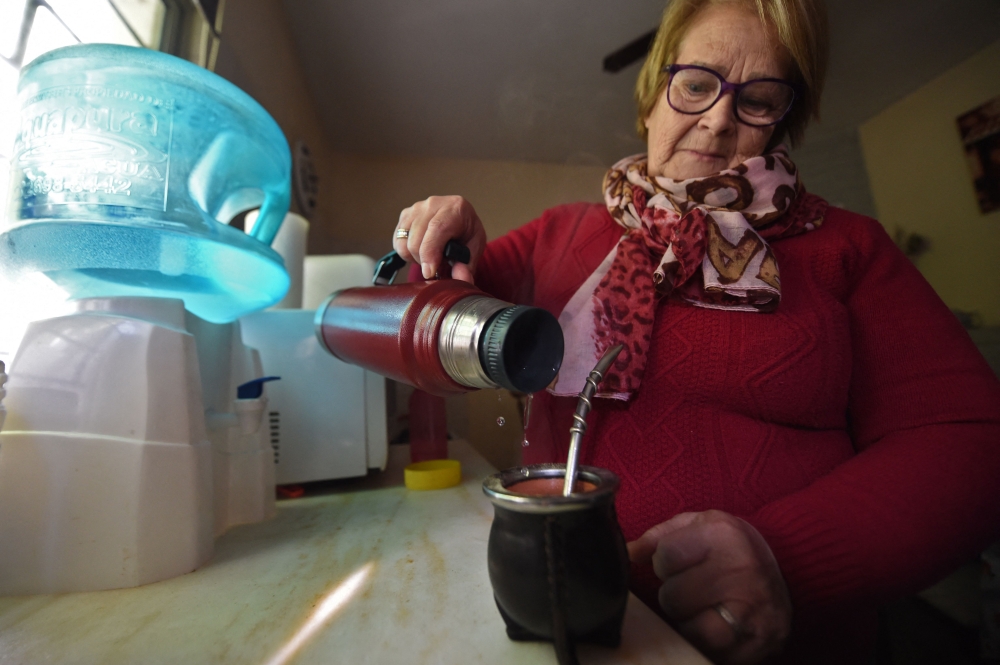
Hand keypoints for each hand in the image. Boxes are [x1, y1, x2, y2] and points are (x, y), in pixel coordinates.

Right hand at [395, 195, 487, 282]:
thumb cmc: (467, 232)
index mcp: (454, 208)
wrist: (459, 218)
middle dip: (424, 260)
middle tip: (437, 264)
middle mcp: (433, 204)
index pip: (436, 229)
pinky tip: (420, 249)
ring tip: (429, 255)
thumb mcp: (475, 247)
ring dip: (414, 257)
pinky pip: (397, 241)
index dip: (430, 253)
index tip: (429, 272)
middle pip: (416, 240)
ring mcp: (416, 208)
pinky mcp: (405, 215)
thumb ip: (468, 264)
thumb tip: (462, 279)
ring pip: (403, 242)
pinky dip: (406, 252)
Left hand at [628, 510, 790, 664]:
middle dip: (676, 592)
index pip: (664, 557)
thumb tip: (626, 554)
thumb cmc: (732, 546)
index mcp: (724, 535)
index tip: (684, 561)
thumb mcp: (699, 525)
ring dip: (688, 619)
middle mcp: (741, 570)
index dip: (667, 562)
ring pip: (685, 626)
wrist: (789, 568)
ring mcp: (751, 610)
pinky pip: (705, 649)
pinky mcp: (755, 644)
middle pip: (671, 596)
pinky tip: (716, 622)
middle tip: (698, 585)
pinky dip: (703, 639)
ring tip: (707, 604)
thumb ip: (658, 537)